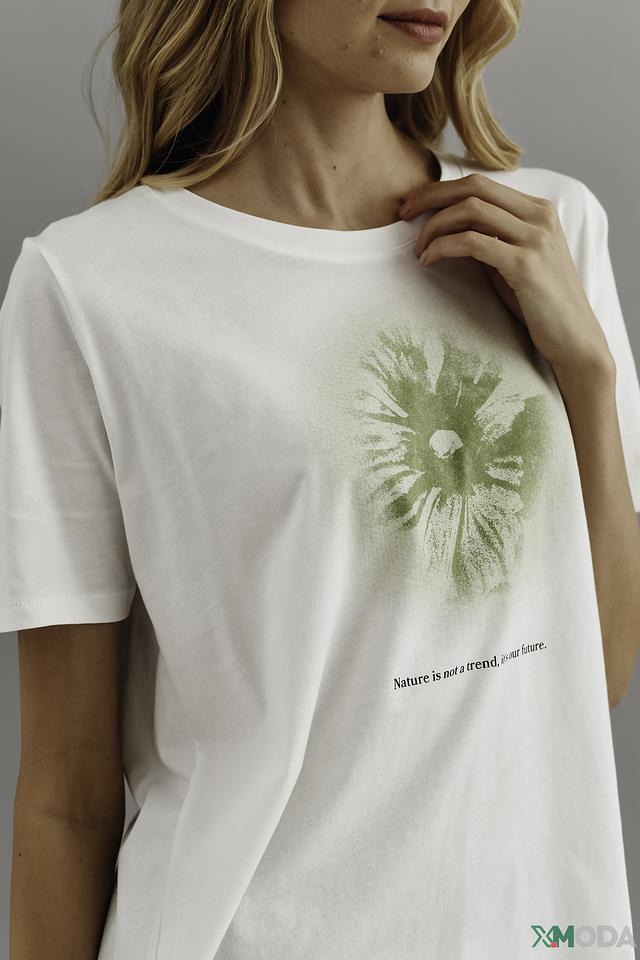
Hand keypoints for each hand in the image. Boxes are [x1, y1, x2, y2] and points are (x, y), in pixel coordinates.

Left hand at [397, 173, 614, 382]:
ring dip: (434, 227)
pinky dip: (443, 247)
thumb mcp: (516, 260)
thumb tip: (449, 227)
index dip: (441, 190)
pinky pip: (472, 242)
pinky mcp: (525, 264)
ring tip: (419, 249)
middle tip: (403, 214)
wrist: (574, 338)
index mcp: (538, 209)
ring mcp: (535, 238)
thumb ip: (492, 237)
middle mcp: (540, 216)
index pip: (481, 183)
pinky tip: (429, 260)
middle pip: (473, 187)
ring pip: (470, 210)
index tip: (413, 205)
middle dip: (431, 197)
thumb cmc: (539, 303)